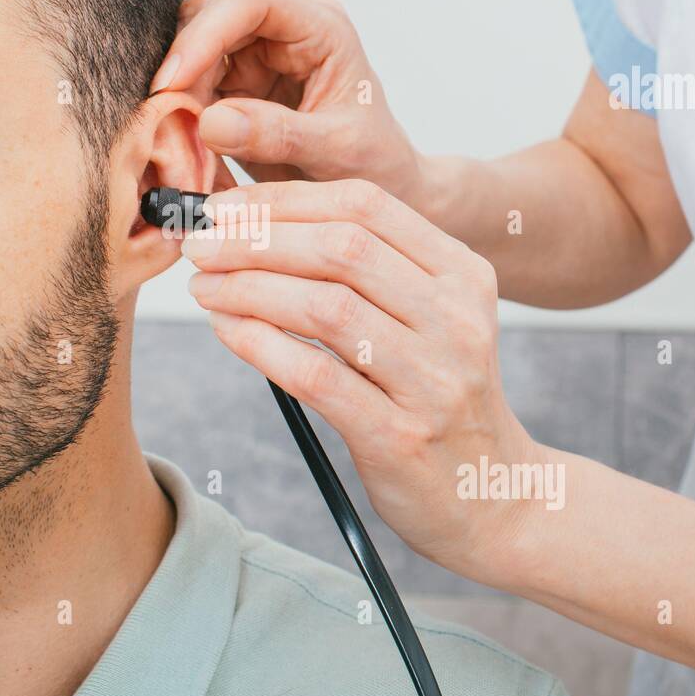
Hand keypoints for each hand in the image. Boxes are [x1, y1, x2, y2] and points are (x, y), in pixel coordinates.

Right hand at [151, 0, 424, 203]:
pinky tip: (186, 155)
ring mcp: (255, 53)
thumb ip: (278, 135)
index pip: (249, 0)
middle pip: (207, 19)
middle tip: (166, 127)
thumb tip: (210, 121)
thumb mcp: (335, 152)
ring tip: (181, 150)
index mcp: (321, 27)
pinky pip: (189, 90)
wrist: (377, 186)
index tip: (172, 84)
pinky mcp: (234, 83)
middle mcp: (283, 29)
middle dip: (182, 73)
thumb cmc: (373, 162)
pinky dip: (180, 120)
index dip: (203, 35)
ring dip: (177, 100)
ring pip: (189, 54)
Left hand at [182, 177, 544, 581]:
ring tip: (204, 286)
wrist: (495, 496)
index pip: (365, 206)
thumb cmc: (437, 396)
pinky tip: (227, 329)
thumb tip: (254, 226)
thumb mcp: (428, 319)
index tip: (226, 207)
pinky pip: (316, 375)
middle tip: (199, 245)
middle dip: (256, 239)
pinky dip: (260, 345)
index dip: (284, 199)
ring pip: (326, 308)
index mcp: (463, 274)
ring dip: (248, 289)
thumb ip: (368, 273)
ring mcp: (434, 379)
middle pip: (341, 249)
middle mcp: (456, 318)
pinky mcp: (400, 435)